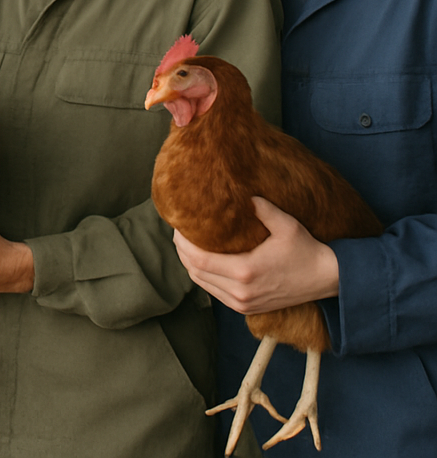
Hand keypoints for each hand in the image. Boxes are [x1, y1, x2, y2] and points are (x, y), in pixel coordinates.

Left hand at [173, 196, 339, 313]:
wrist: (326, 280)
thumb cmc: (306, 250)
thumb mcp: (286, 225)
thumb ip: (263, 209)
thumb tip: (244, 196)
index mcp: (246, 272)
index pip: (199, 259)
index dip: (183, 243)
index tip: (178, 226)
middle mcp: (241, 292)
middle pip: (195, 272)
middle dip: (182, 251)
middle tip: (178, 232)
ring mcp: (243, 303)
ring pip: (202, 284)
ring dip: (190, 264)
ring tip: (186, 244)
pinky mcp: (247, 308)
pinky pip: (214, 292)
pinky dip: (203, 276)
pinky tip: (202, 260)